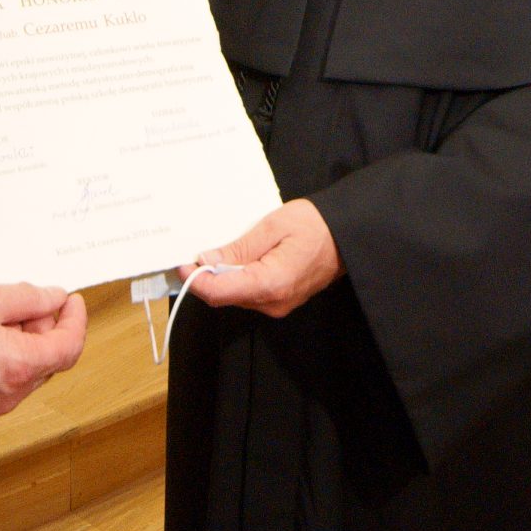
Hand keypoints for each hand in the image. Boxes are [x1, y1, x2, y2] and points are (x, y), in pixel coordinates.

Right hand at [0, 283, 87, 422]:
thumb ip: (29, 299)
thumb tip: (54, 299)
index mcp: (17, 367)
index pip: (69, 348)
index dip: (76, 320)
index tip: (71, 300)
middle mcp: (8, 395)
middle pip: (47, 360)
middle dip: (45, 328)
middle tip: (25, 301)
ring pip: (26, 372)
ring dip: (24, 343)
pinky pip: (4, 383)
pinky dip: (5, 359)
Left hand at [183, 199, 341, 318]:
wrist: (348, 235)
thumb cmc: (315, 225)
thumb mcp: (271, 227)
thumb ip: (238, 249)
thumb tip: (207, 261)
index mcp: (270, 284)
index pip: (219, 293)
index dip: (195, 280)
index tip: (183, 263)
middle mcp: (273, 303)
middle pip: (225, 296)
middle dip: (207, 277)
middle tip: (196, 253)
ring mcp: (278, 305)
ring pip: (236, 296)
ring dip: (222, 278)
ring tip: (219, 252)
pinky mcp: (281, 300)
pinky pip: (250, 294)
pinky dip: (238, 279)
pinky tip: (238, 260)